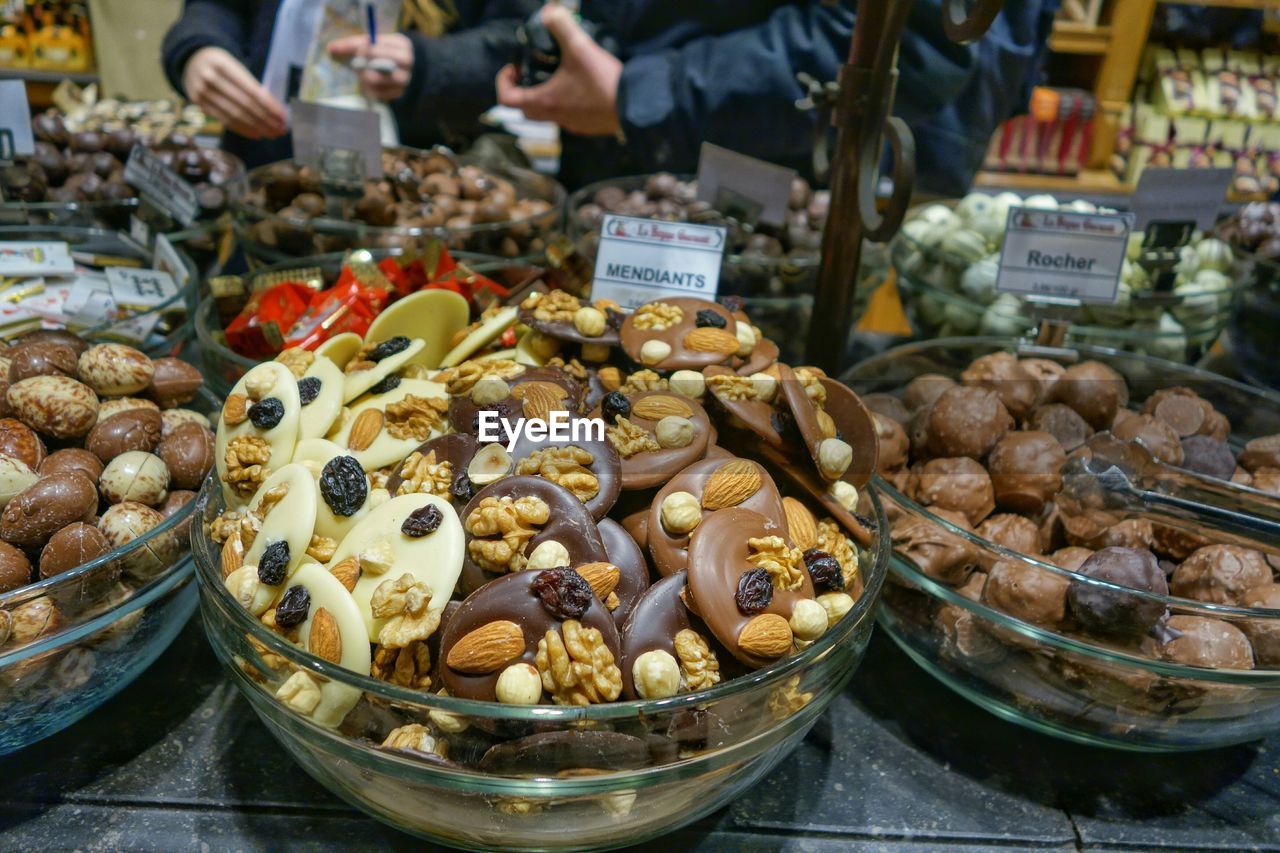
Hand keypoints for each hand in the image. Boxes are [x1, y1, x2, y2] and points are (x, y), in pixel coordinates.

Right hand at [182, 47, 286, 139]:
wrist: (192, 59)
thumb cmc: (222, 65)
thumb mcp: (235, 65)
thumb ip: (250, 84)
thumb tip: (273, 110)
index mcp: (223, 64)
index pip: (251, 90)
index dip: (268, 105)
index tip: (283, 116)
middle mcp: (210, 78)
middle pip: (244, 104)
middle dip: (266, 119)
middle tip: (281, 129)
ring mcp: (201, 91)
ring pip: (235, 115)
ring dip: (256, 127)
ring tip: (272, 134)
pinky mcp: (198, 103)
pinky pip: (224, 120)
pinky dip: (242, 129)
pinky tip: (255, 134)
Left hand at [329, 33, 413, 101]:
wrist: (401, 69)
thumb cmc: (381, 53)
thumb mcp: (372, 44)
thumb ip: (352, 45)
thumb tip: (330, 49)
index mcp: (401, 44)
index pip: (380, 45)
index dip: (364, 48)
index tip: (355, 51)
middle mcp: (406, 62)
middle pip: (379, 63)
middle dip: (363, 63)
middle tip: (356, 63)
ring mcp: (404, 79)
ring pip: (376, 79)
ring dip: (363, 77)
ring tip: (361, 74)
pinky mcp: (399, 93)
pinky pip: (378, 93)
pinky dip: (369, 89)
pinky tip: (368, 84)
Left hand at [495, 5, 620, 136]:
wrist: (634, 103)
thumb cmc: (602, 80)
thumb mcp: (580, 47)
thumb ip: (561, 26)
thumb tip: (549, 11)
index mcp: (545, 101)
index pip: (506, 99)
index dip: (504, 82)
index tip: (514, 68)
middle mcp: (554, 118)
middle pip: (525, 110)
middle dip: (522, 91)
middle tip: (530, 72)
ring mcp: (571, 125)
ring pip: (547, 115)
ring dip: (544, 97)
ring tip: (557, 77)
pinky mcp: (587, 127)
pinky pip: (567, 117)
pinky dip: (565, 104)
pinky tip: (580, 89)